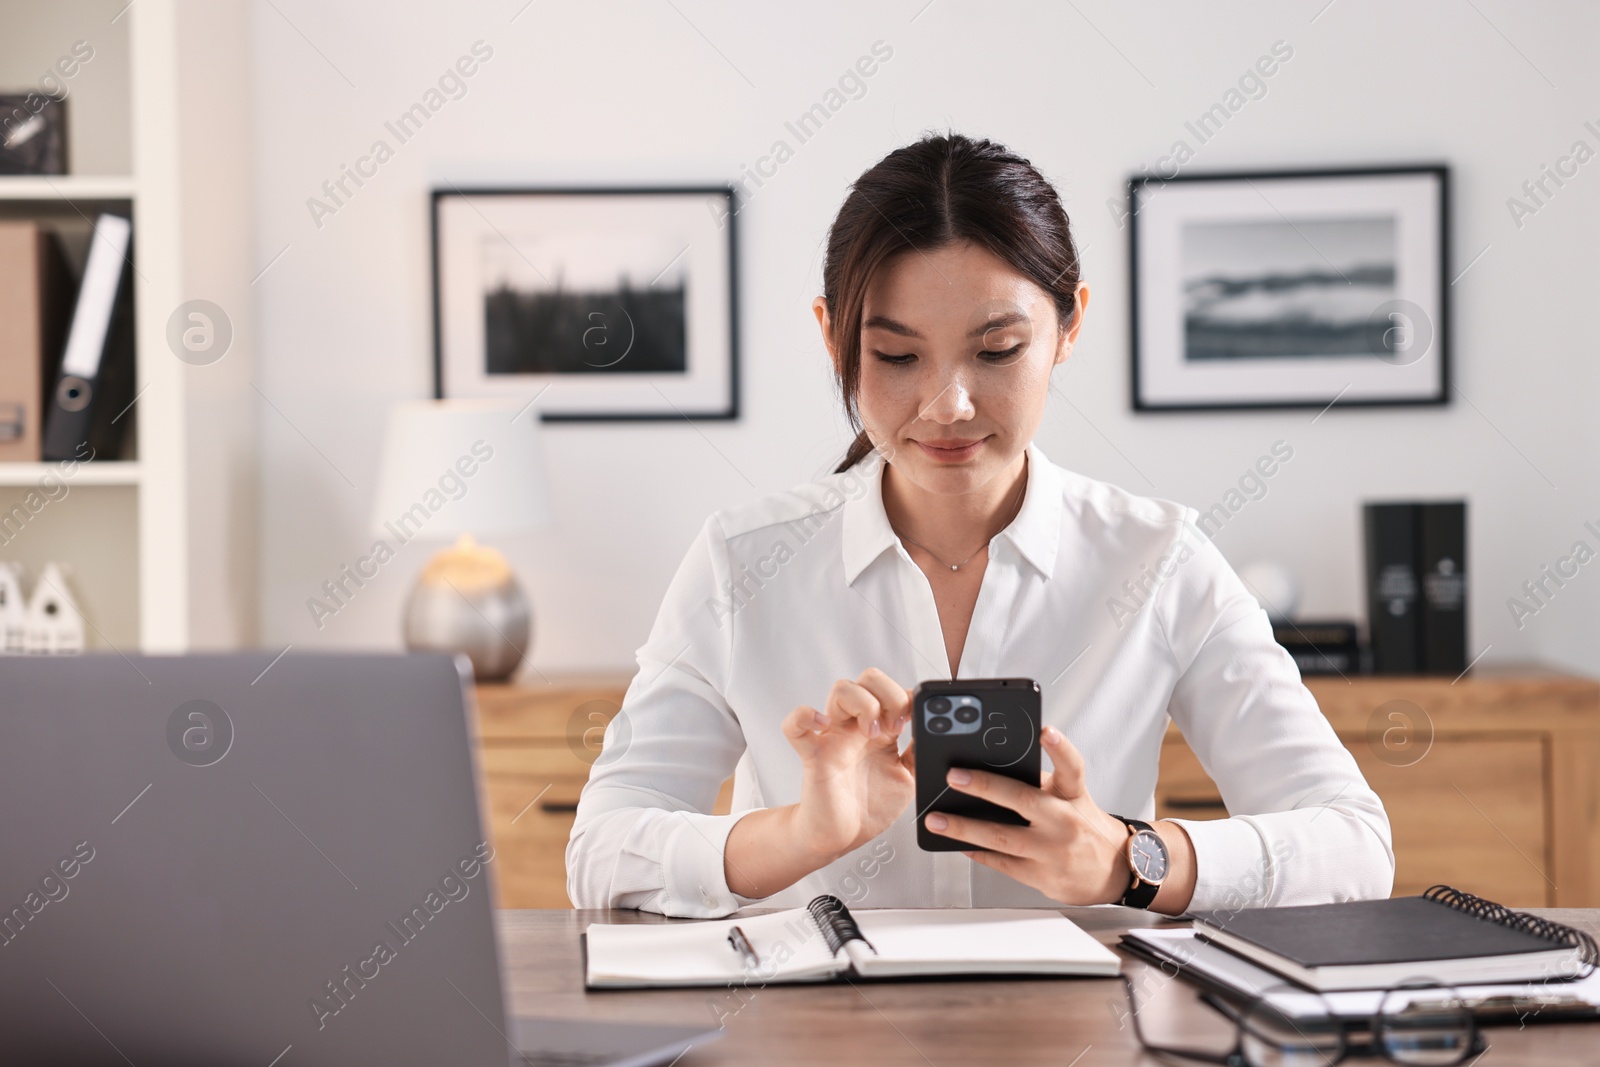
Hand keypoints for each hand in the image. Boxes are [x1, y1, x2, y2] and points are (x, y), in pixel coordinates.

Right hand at [780, 668, 915, 862]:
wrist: (842, 837)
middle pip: (868, 679)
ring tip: (872, 733)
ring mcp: (834, 738)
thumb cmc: (869, 808)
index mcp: (880, 730)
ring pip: (840, 689)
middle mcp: (856, 727)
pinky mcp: (813, 755)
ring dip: (863, 703)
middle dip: (888, 695)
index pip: (893, 689)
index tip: (915, 720)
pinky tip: (822, 724)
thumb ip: (920, 752)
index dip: (907, 697)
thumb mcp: (909, 778)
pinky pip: (795, 725)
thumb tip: (937, 729)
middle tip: (896, 727)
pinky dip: (804, 715)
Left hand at [922, 725, 1131, 904]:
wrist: (1114, 871)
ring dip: (964, 828)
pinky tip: (956, 842)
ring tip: (937, 819)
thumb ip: (1039, 783)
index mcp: (1073, 795)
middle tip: (954, 776)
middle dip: (984, 786)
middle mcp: (1065, 821)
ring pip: (1002, 838)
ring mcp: (1053, 851)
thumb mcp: (1071, 797)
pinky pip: (1001, 862)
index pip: (1071, 766)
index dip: (1059, 747)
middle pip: (1023, 800)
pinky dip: (976, 851)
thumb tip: (990, 768)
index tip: (1045, 731)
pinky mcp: (1042, 875)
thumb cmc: (1083, 826)